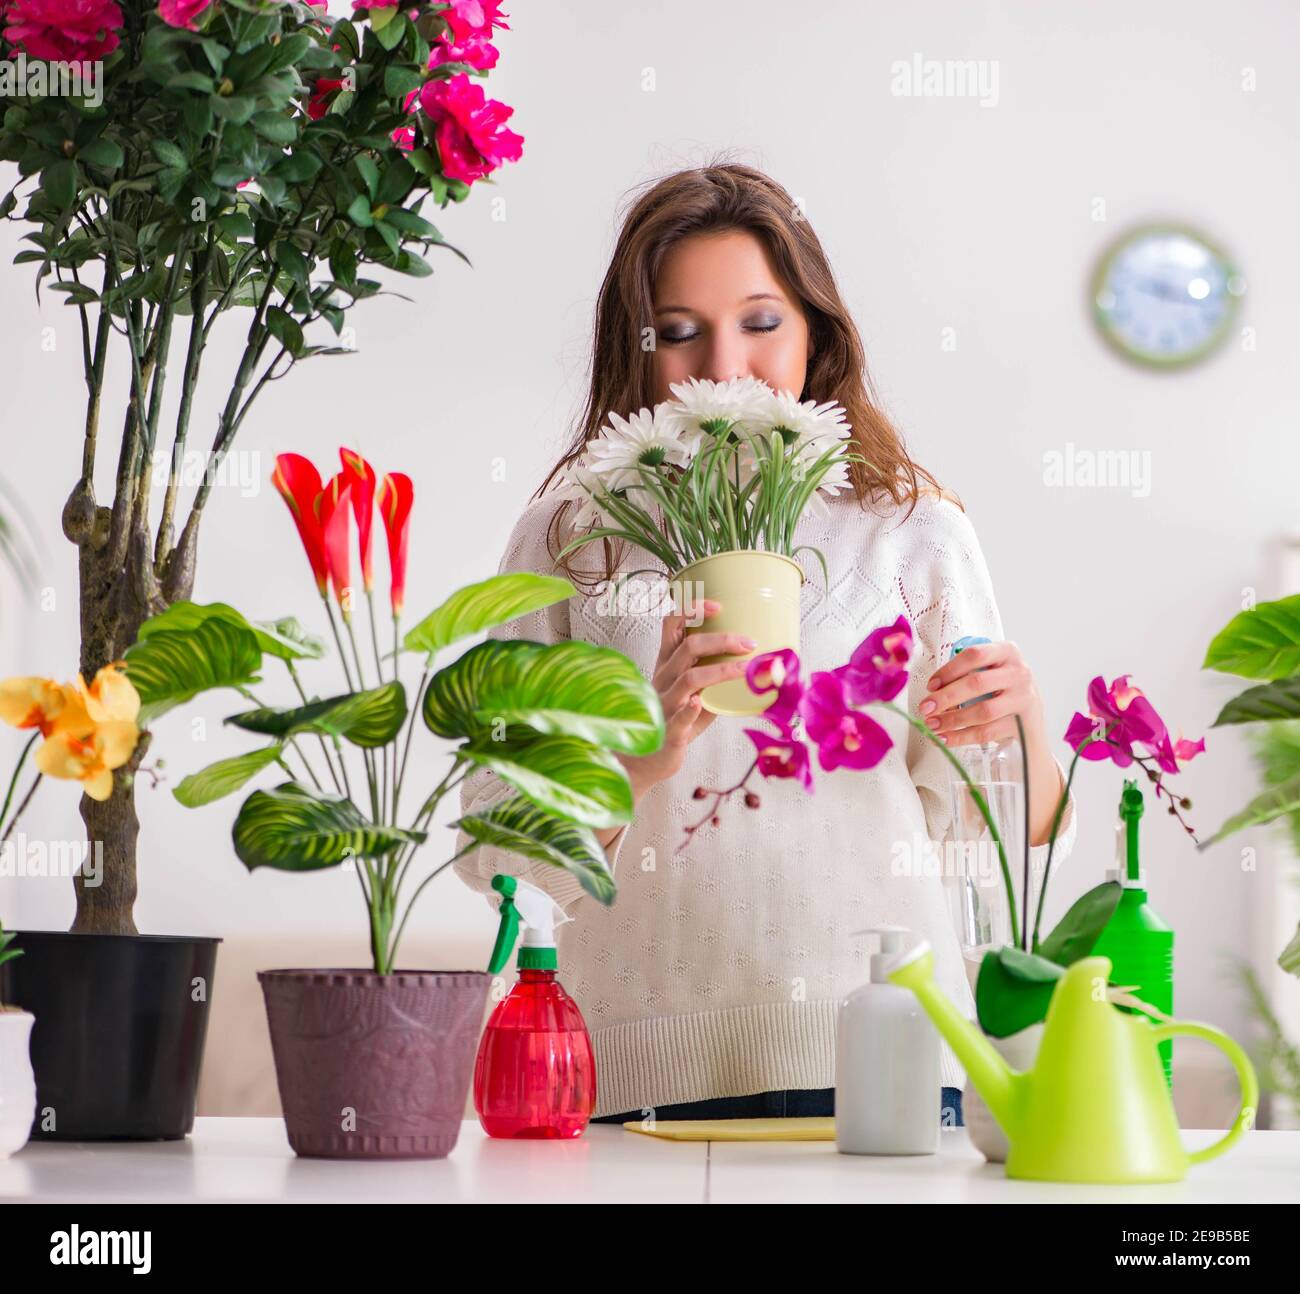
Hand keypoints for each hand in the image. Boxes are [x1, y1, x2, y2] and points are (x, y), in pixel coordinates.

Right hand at [619, 598, 755, 801]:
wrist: (644, 761)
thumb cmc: (671, 722)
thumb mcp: (690, 693)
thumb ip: (713, 677)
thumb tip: (752, 664)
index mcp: (667, 665)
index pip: (672, 625)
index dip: (693, 610)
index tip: (719, 606)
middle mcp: (663, 679)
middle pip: (688, 647)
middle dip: (721, 639)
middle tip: (748, 642)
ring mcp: (664, 704)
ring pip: (689, 678)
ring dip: (720, 670)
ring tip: (744, 669)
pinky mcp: (668, 731)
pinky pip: (677, 717)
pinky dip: (689, 709)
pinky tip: (700, 703)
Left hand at [919, 639, 1044, 749]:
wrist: (1030, 719)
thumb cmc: (1004, 690)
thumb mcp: (992, 672)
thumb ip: (968, 672)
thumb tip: (933, 690)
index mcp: (1007, 652)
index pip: (975, 655)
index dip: (949, 670)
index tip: (931, 685)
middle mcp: (1019, 673)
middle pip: (976, 683)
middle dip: (946, 697)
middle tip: (925, 707)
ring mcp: (1023, 699)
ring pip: (982, 711)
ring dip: (952, 719)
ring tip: (932, 725)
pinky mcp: (1022, 724)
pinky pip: (986, 732)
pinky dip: (961, 737)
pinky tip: (945, 738)